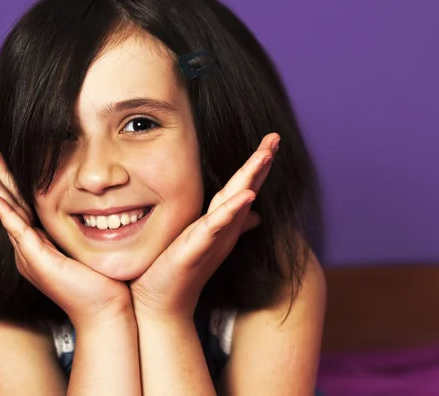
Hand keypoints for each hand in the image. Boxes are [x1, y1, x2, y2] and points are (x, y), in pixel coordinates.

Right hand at [0, 148, 131, 328]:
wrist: (106, 309)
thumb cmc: (105, 281)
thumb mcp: (91, 247)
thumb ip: (87, 228)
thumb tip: (102, 207)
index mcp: (43, 242)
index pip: (25, 205)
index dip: (16, 182)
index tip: (9, 159)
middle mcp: (31, 248)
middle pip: (11, 206)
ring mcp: (30, 255)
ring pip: (8, 214)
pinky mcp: (37, 261)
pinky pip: (17, 231)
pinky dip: (4, 213)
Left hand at [129, 133, 280, 320]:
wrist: (162, 301)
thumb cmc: (178, 269)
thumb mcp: (202, 238)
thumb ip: (227, 222)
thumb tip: (254, 213)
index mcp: (222, 223)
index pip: (243, 187)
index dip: (257, 165)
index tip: (271, 140)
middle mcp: (222, 229)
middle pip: (244, 189)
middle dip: (260, 163)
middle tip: (275, 138)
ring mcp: (212, 239)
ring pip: (235, 203)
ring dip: (250, 179)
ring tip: (265, 156)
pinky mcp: (197, 250)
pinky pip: (214, 227)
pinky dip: (231, 211)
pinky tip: (246, 196)